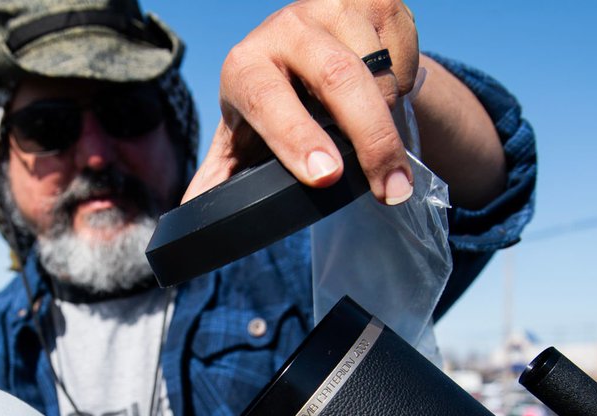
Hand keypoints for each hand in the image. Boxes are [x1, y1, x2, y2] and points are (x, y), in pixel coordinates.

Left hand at [184, 0, 417, 204]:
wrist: (315, 50)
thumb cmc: (274, 107)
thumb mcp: (243, 140)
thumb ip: (220, 177)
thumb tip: (192, 213)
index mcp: (245, 66)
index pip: (266, 98)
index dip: (295, 137)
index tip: (325, 176)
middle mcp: (285, 28)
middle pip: (336, 78)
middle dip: (370, 139)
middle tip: (390, 190)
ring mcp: (332, 7)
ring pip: (378, 72)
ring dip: (388, 117)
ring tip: (378, 140)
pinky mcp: (375, 0)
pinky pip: (404, 54)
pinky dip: (404, 86)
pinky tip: (383, 92)